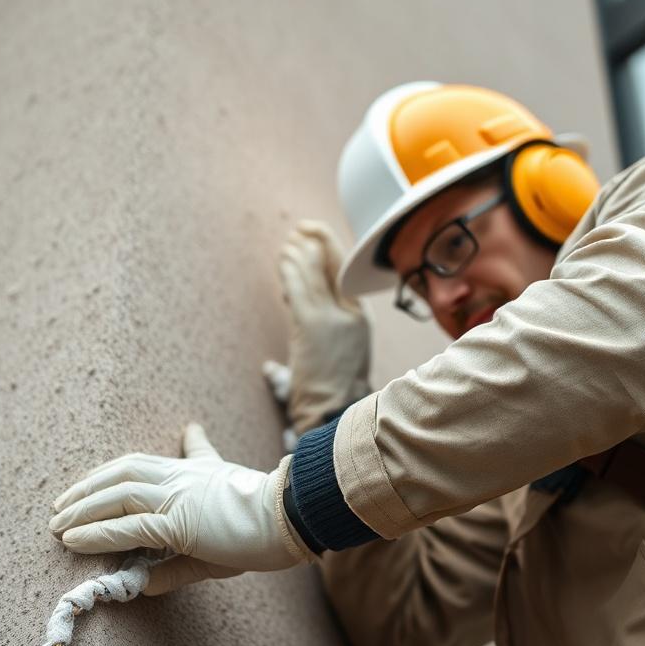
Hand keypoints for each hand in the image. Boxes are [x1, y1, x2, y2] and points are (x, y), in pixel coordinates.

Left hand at [49, 424, 311, 594]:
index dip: (116, 469)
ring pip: (116, 496)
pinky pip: (128, 527)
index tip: (100, 475)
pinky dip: (96, 532)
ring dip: (82, 508)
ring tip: (58, 523)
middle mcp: (181, 477)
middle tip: (62, 503)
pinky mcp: (177, 521)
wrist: (289, 517)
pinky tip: (73, 539)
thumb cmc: (265, 526)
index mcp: (196, 472)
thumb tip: (143, 584)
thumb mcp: (217, 540)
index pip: (150, 460)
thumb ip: (177, 560)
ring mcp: (177, 496)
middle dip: (88, 486)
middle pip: (122, 471)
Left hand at [266, 220, 370, 435]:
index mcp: (361, 319)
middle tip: (298, 232)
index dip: (331, 249)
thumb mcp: (335, 353)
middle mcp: (352, 314)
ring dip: (298, 255)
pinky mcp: (312, 325)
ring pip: (313, 274)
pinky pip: (299, 289)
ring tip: (287, 245)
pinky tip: (283, 258)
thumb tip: (293, 303)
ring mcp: (333, 318)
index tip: (315, 235)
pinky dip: (290, 270)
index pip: (346, 273)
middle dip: (314, 245)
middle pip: (332, 267)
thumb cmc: (331, 390)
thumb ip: (321, 326)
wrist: (334, 412)